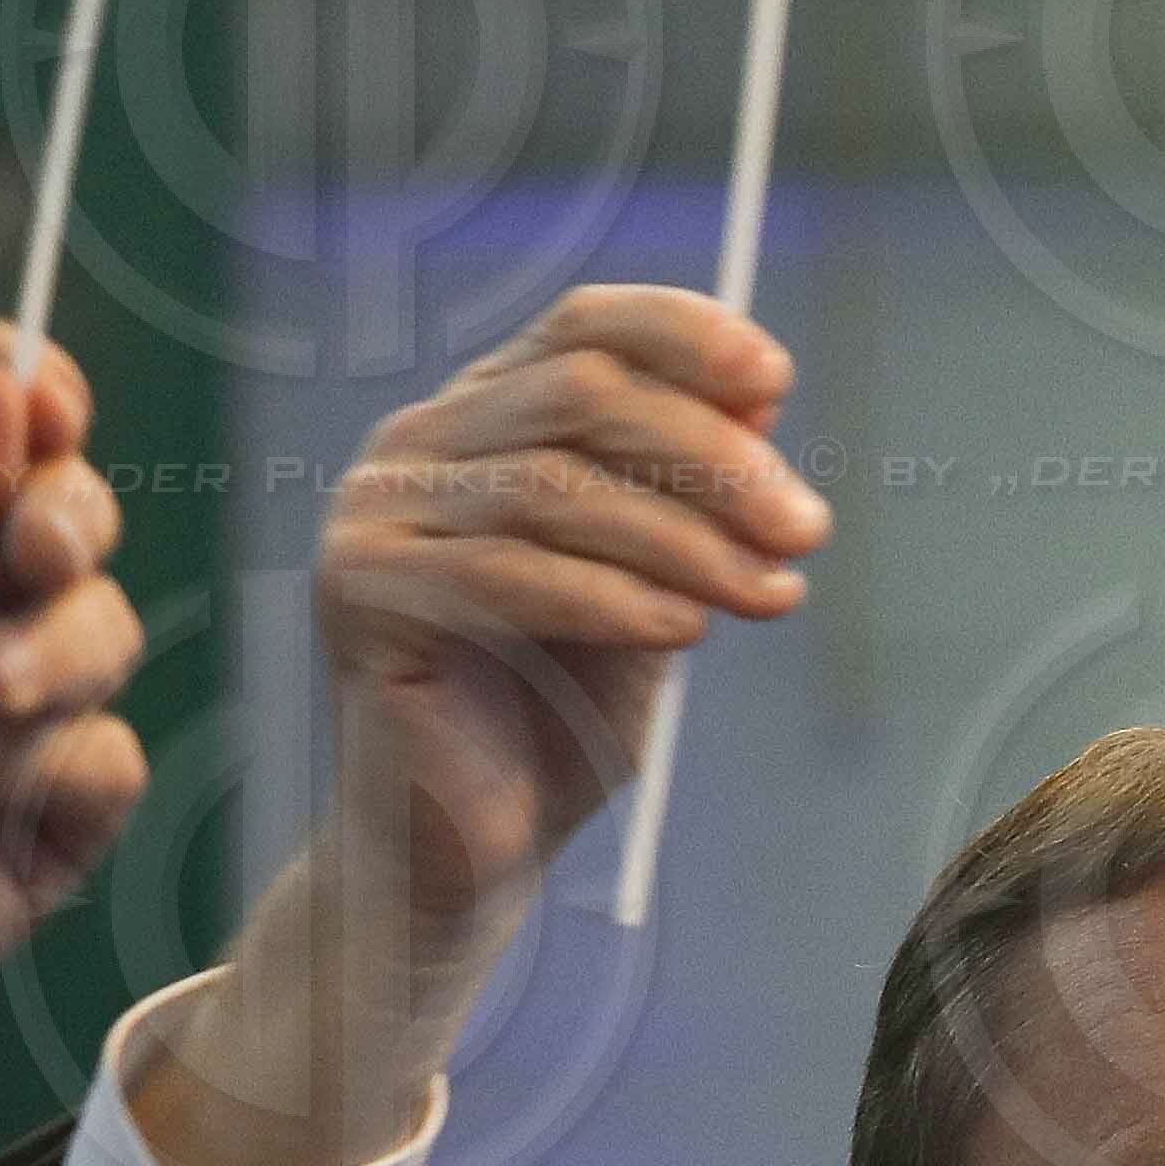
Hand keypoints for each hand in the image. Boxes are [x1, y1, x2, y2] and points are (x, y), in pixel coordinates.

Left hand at [0, 321, 147, 1121]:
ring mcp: (7, 705)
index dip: (32, 397)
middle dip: (69, 525)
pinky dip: (50, 763)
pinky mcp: (46, 812)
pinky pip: (111, 757)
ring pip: (110, 631)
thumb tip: (21, 380)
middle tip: (26, 556)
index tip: (44, 409)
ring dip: (52, 655)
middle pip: (76, 511)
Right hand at [141, 289, 820, 1165]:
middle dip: (713, 458)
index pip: (584, 323)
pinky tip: (689, 630)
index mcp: (488, 415)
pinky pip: (507, 574)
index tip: (778, 382)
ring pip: (554, 486)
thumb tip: (760, 395)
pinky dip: (614, 597)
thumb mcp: (656, 582)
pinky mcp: (358, 591)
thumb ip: (689, 496)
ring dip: (687, 541)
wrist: (475, 841)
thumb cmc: (565, 707)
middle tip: (806, 527)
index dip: (683, 334)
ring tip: (773, 596)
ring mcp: (375, 511)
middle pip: (581, 393)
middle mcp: (419, 442)